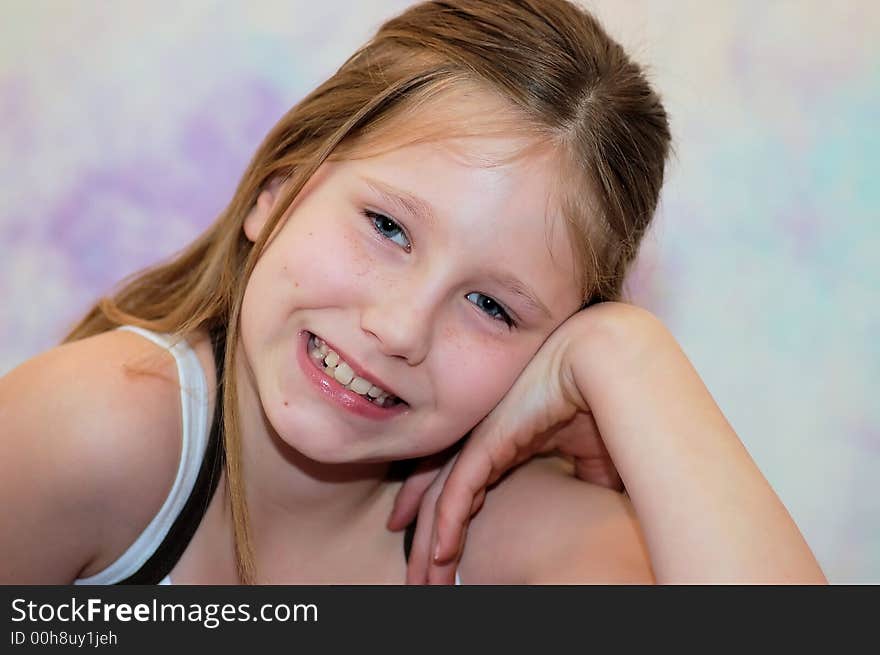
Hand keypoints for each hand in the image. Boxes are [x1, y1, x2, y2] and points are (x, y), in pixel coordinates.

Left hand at [389, 305, 621, 583]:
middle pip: (438, 495)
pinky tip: (440, 554)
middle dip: (426, 540)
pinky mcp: (486, 441)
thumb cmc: (601, 400)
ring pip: (440, 498)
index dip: (443, 516)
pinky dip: (448, 525)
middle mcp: (482, 439)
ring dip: (431, 544)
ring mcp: (480, 438)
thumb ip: (579, 481)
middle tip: (418, 579)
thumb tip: (592, 506)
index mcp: (502, 440)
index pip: (459, 482)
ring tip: (424, 582)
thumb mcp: (588, 456)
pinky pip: (457, 490)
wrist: (605, 361)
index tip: (434, 548)